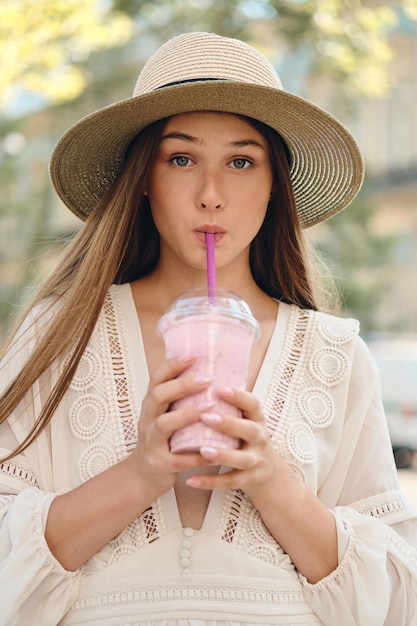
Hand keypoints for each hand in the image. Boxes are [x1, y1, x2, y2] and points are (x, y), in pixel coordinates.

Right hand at [126, 356, 213, 501]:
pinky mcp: (159, 463)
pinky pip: (178, 459)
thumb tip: (209, 370)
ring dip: (187, 415)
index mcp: (151, 405)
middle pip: (158, 396)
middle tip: (208, 379)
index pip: (157, 379)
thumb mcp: (165, 414)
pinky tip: (213, 448)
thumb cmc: (162, 439)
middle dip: (182, 385)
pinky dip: (196, 454)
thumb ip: (179, 398)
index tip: (193, 355)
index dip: (173, 365)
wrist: (143, 475)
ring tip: (209, 407)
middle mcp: (147, 420)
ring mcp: (151, 442)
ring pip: (164, 424)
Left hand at [184, 387, 288, 507]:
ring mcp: (257, 461)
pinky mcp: (249, 481)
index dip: (239, 396)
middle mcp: (260, 439)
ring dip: (223, 455)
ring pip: (242, 459)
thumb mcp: (247, 421)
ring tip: (203, 450)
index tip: (220, 388)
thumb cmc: (249, 441)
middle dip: (229, 424)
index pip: (253, 405)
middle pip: (250, 430)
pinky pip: (229, 482)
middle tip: (206, 416)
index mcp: (257, 420)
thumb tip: (200, 378)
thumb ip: (231, 406)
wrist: (270, 477)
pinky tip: (191, 480)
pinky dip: (210, 482)